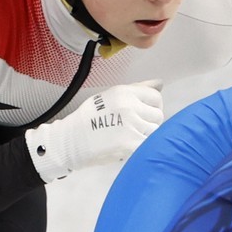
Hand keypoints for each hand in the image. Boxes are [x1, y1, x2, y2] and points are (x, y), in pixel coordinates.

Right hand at [28, 82, 163, 182]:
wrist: (71, 141)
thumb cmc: (89, 118)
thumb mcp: (110, 96)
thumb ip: (137, 89)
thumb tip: (160, 84)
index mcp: (125, 93)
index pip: (156, 97)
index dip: (153, 106)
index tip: (145, 114)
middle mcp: (130, 107)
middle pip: (158, 115)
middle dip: (150, 122)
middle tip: (134, 128)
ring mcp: (132, 126)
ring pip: (155, 131)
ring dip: (146, 136)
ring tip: (129, 137)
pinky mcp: (131, 145)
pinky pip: (149, 145)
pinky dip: (142, 148)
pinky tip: (129, 147)